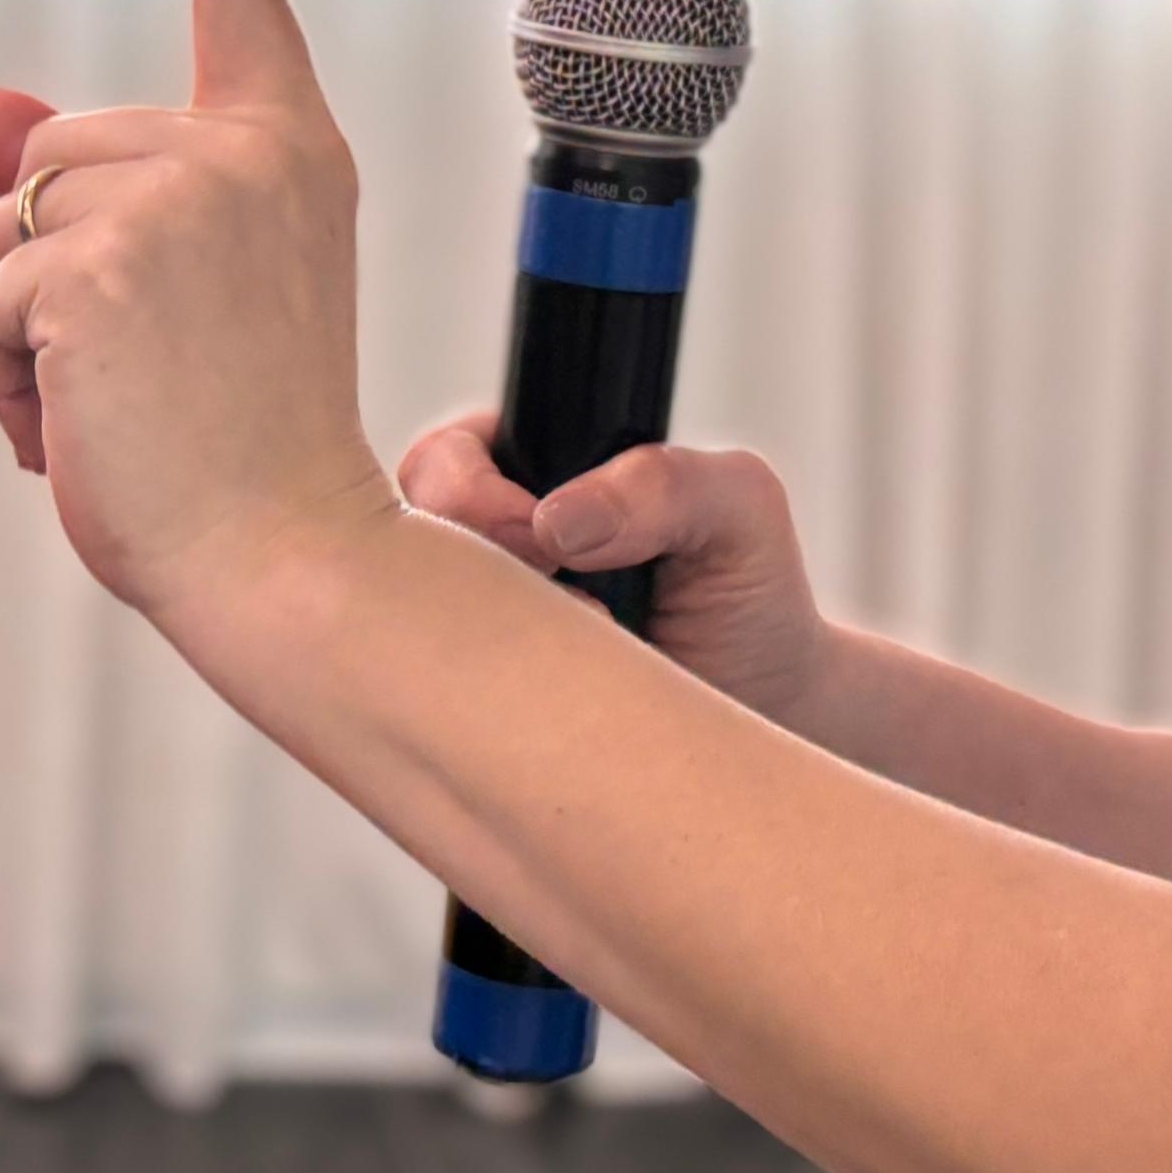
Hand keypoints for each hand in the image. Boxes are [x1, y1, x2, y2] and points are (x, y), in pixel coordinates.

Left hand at [0, 0, 395, 626]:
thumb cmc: (241, 442)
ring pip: (8, 221)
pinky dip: (6, 379)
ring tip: (114, 402)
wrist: (287, 557)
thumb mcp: (173, 295)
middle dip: (49, 259)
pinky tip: (81, 430)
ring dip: (20, 326)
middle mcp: (243, 153)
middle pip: (54, 149)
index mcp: (289, 150)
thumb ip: (88, 192)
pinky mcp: (98, 263)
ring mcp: (174, 200)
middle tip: (137, 370)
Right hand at [399, 412, 830, 734]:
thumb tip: (558, 519)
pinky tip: (546, 705)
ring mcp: (467, 630)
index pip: (445, 460)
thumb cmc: (747, 593)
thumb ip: (666, 481)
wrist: (768, 712)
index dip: (472, 495)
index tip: (541, 535)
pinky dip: (480, 703)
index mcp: (523, 470)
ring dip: (481, 641)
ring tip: (579, 652)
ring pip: (409, 623)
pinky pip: (431, 701)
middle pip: (404, 539)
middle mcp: (478, 547)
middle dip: (471, 569)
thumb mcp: (737, 508)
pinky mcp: (469, 708)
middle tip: (571, 601)